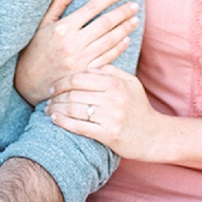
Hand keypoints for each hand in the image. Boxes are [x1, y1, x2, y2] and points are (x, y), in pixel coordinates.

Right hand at [15, 0, 139, 104]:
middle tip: (135, 4)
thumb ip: (60, 2)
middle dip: (122, 12)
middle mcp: (73, 44)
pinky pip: (107, 59)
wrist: (27, 83)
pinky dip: (119, 48)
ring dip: (124, 29)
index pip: (92, 8)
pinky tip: (127, 39)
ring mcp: (80, 60)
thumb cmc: (34, 49)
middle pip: (105, 24)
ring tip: (135, 19)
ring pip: (109, 41)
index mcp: (63, 28)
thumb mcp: (43, 23)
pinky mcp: (85, 74)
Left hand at [45, 65, 161, 160]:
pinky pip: (79, 127)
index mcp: (116, 82)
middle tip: (47, 98)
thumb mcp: (130, 83)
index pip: (81, 77)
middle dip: (56, 95)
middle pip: (75, 92)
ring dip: (57, 108)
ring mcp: (111, 116)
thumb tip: (88, 65)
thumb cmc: (139, 107)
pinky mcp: (108, 134)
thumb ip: (110, 71)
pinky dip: (64, 122)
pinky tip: (55, 119)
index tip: (53, 85)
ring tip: (48, 109)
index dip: (63, 80)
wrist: (154, 135)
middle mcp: (113, 97)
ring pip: (75, 108)